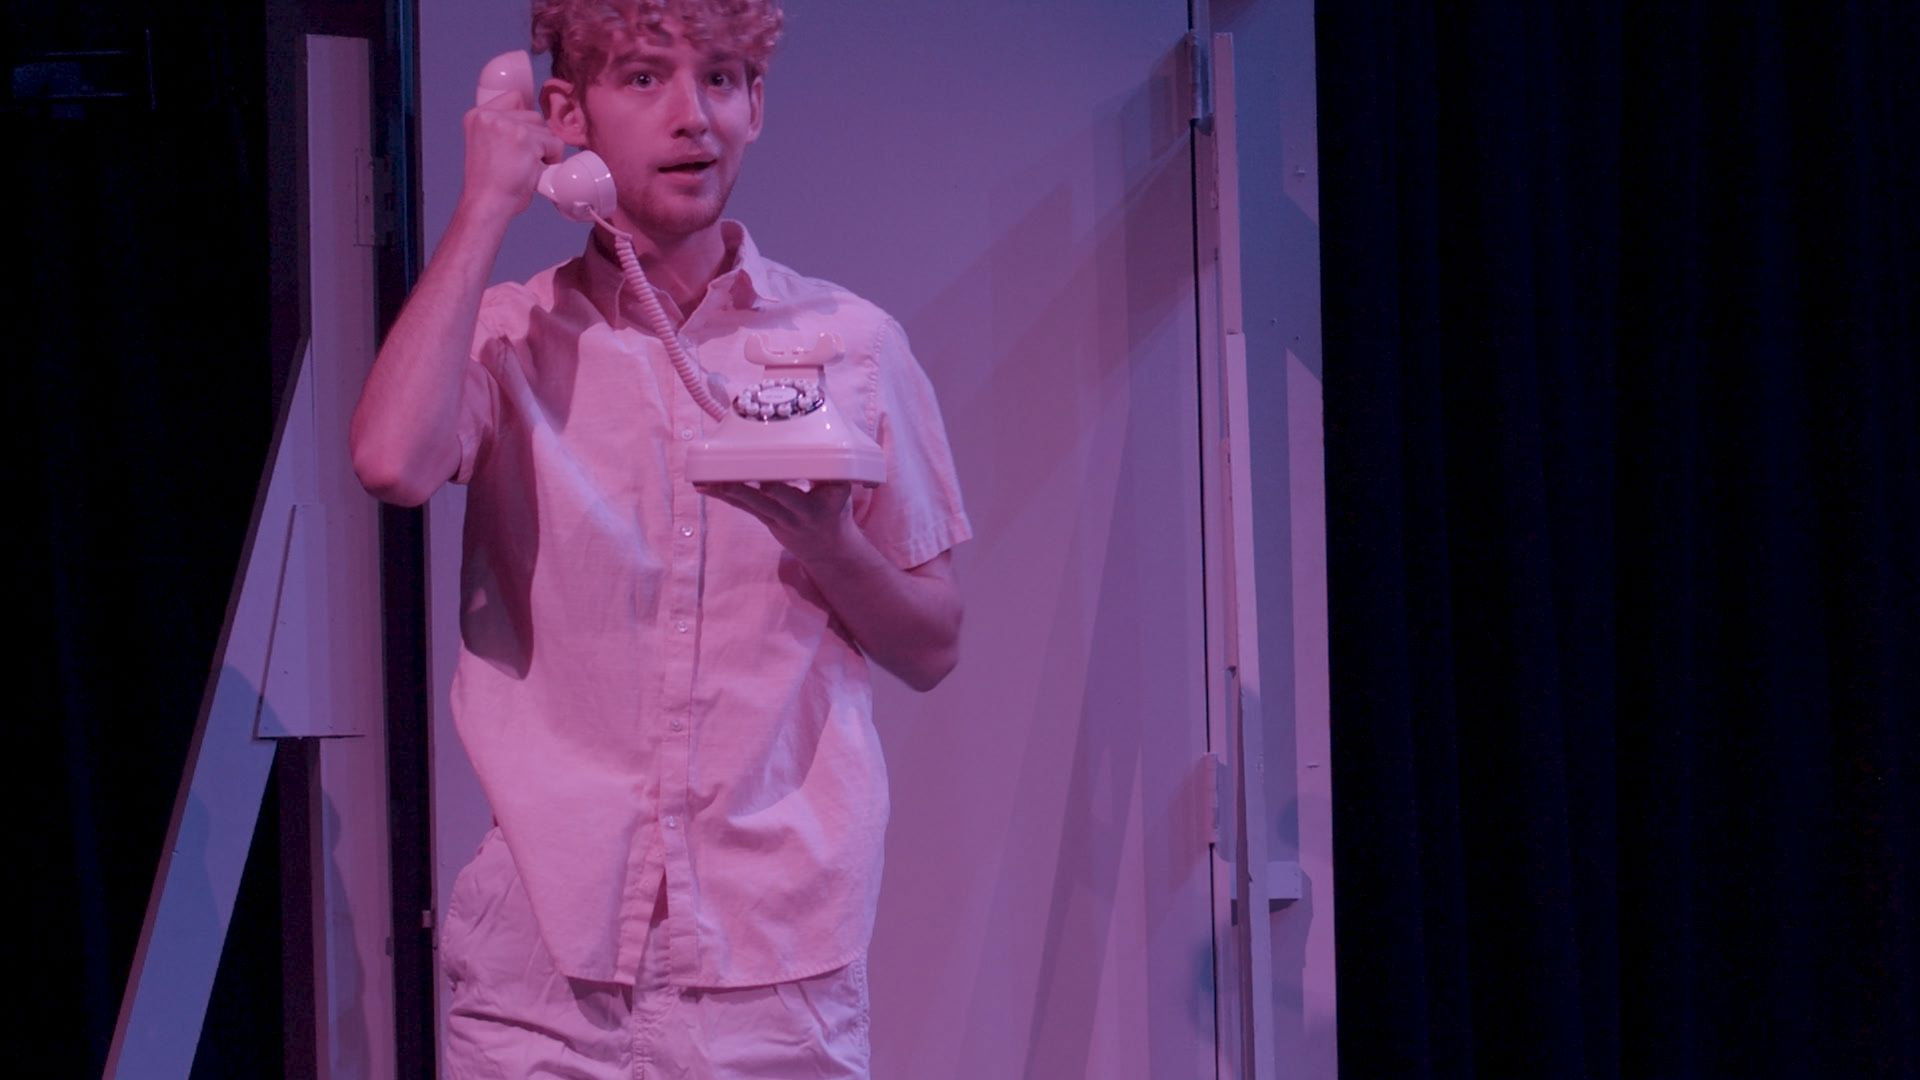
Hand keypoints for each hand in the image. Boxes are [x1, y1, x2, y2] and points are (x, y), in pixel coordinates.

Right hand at [458, 87, 566, 221]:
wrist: (487, 204)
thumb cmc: (491, 184)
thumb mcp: (488, 146)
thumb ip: (504, 130)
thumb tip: (536, 124)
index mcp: (477, 116)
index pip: (514, 98)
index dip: (525, 118)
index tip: (524, 140)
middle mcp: (489, 116)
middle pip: (533, 115)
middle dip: (536, 138)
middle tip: (524, 161)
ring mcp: (507, 125)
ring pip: (544, 128)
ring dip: (544, 148)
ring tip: (528, 167)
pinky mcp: (525, 138)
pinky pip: (554, 143)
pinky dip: (552, 158)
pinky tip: (536, 172)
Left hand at [695, 480, 856, 562]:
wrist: (828, 549)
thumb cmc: (834, 509)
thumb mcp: (841, 491)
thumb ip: (831, 469)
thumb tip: (818, 436)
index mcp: (822, 503)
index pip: (808, 490)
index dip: (790, 482)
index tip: (776, 472)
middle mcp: (799, 513)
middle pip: (774, 498)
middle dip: (753, 488)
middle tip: (732, 478)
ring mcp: (781, 519)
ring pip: (753, 503)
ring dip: (729, 490)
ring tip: (707, 480)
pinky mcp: (766, 520)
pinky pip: (743, 507)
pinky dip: (723, 495)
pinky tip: (704, 486)